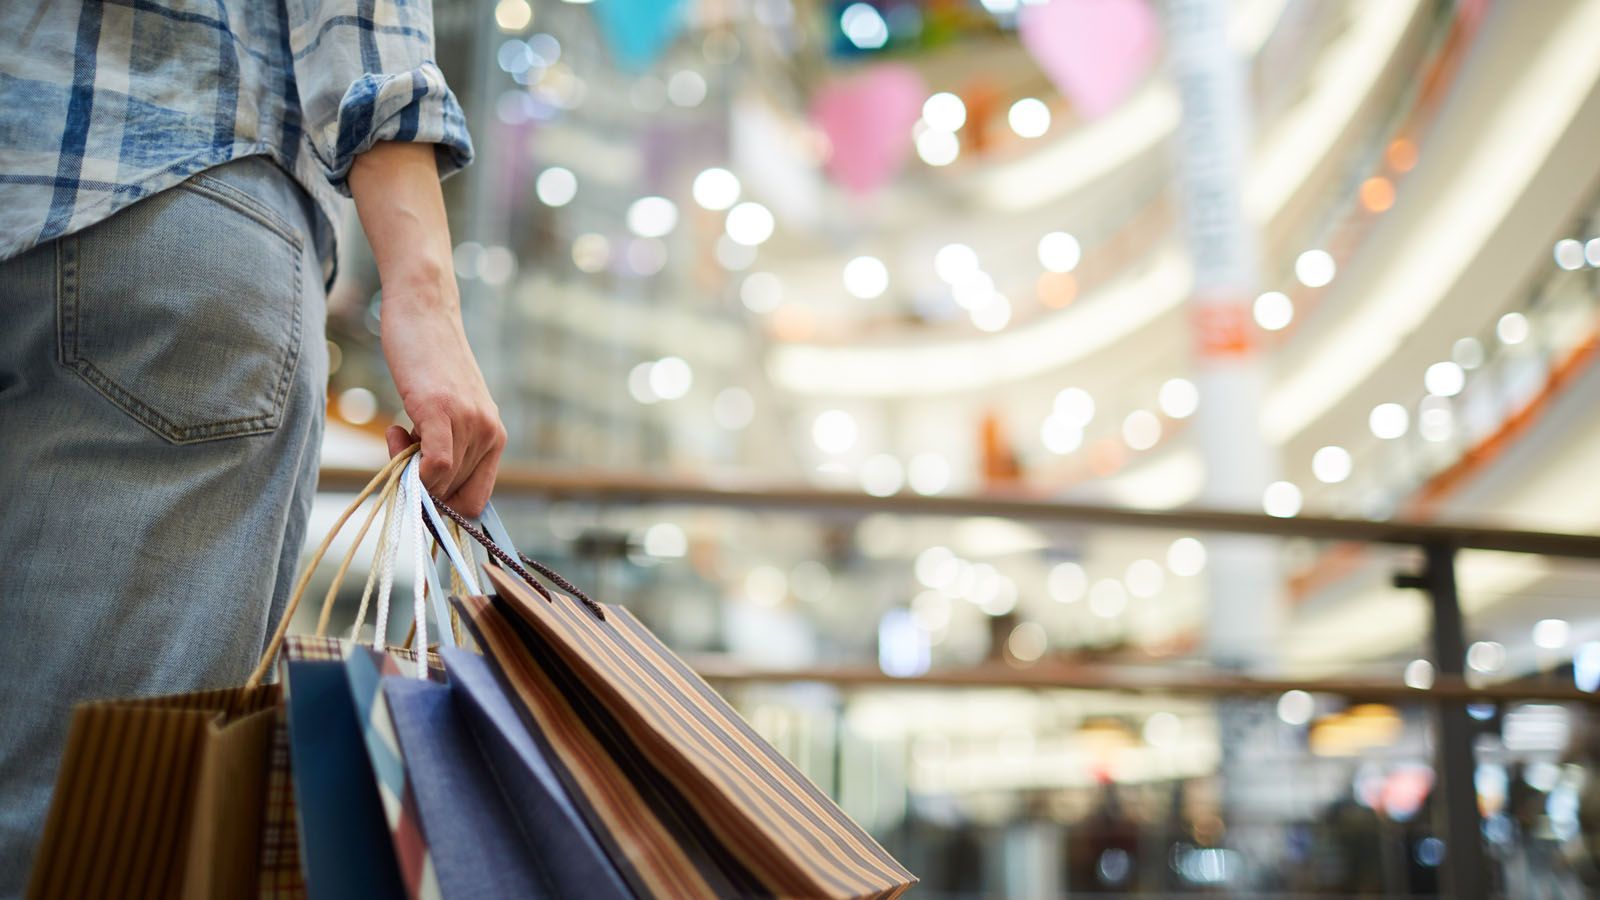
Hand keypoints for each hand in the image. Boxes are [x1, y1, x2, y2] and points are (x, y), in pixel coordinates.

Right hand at [349, 142, 505, 514]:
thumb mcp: (448, 411)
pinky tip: (397, 432)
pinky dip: (414, 470)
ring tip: (399, 426)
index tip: (417, 484)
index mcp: (495, 438)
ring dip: (407, 466)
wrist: (425, 310)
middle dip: (419, 484)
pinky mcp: (443, 410)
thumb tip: (426, 491)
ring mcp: (470, 423)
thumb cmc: (429, 363)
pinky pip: (434, 467)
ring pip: (439, 484)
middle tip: (400, 443)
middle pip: (452, 496)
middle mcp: (490, 434)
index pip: (475, 502)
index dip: (443, 507)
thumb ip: (447, 447)